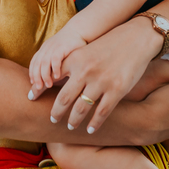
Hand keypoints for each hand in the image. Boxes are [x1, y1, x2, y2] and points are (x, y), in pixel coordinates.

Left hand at [28, 29, 86, 96]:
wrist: (79, 29)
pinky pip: (55, 59)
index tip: (33, 83)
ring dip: (45, 75)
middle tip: (38, 88)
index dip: (32, 73)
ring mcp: (53, 47)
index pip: (34, 62)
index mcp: (44, 49)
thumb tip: (53, 79)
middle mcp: (46, 48)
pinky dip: (54, 68)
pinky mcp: (61, 47)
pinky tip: (57, 76)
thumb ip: (55, 63)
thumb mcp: (59, 52)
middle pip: (37, 64)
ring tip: (48, 85)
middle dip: (36, 77)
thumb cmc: (71, 44)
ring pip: (44, 63)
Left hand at [40, 18, 161, 132]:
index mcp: (76, 59)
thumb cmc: (108, 44)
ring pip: (81, 108)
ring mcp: (101, 82)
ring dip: (74, 120)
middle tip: (52, 120)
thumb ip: (71, 64)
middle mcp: (86, 71)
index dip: (40, 90)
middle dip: (56, 112)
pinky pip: (101, 112)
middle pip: (64, 99)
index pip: (52, 78)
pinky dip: (94, 124)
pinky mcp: (117, 90)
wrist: (135, 38)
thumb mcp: (86, 49)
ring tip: (70, 125)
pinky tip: (90, 129)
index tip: (32, 98)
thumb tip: (53, 80)